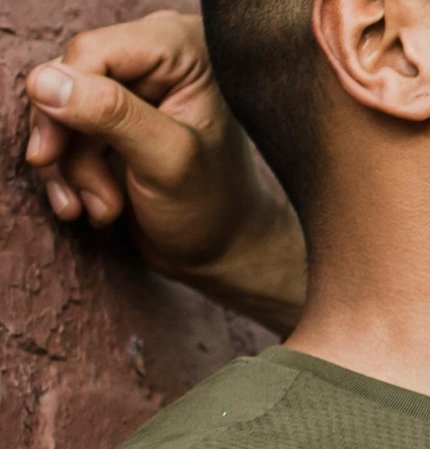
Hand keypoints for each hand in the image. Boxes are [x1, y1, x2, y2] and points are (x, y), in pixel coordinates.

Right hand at [24, 11, 304, 326]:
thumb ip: (113, 116)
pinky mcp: (114, 118)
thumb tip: (45, 80)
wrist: (221, 252)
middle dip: (71, 147)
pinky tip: (92, 209)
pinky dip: (69, 173)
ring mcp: (135, 87)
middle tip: (99, 200)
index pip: (91, 54)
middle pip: (69, 81)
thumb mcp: (168, 163)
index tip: (51, 155)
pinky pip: (64, 131)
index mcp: (185, 52)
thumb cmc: (213, 210)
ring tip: (104, 210)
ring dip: (71, 169)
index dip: (64, 102)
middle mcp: (158, 58)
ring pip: (60, 110)